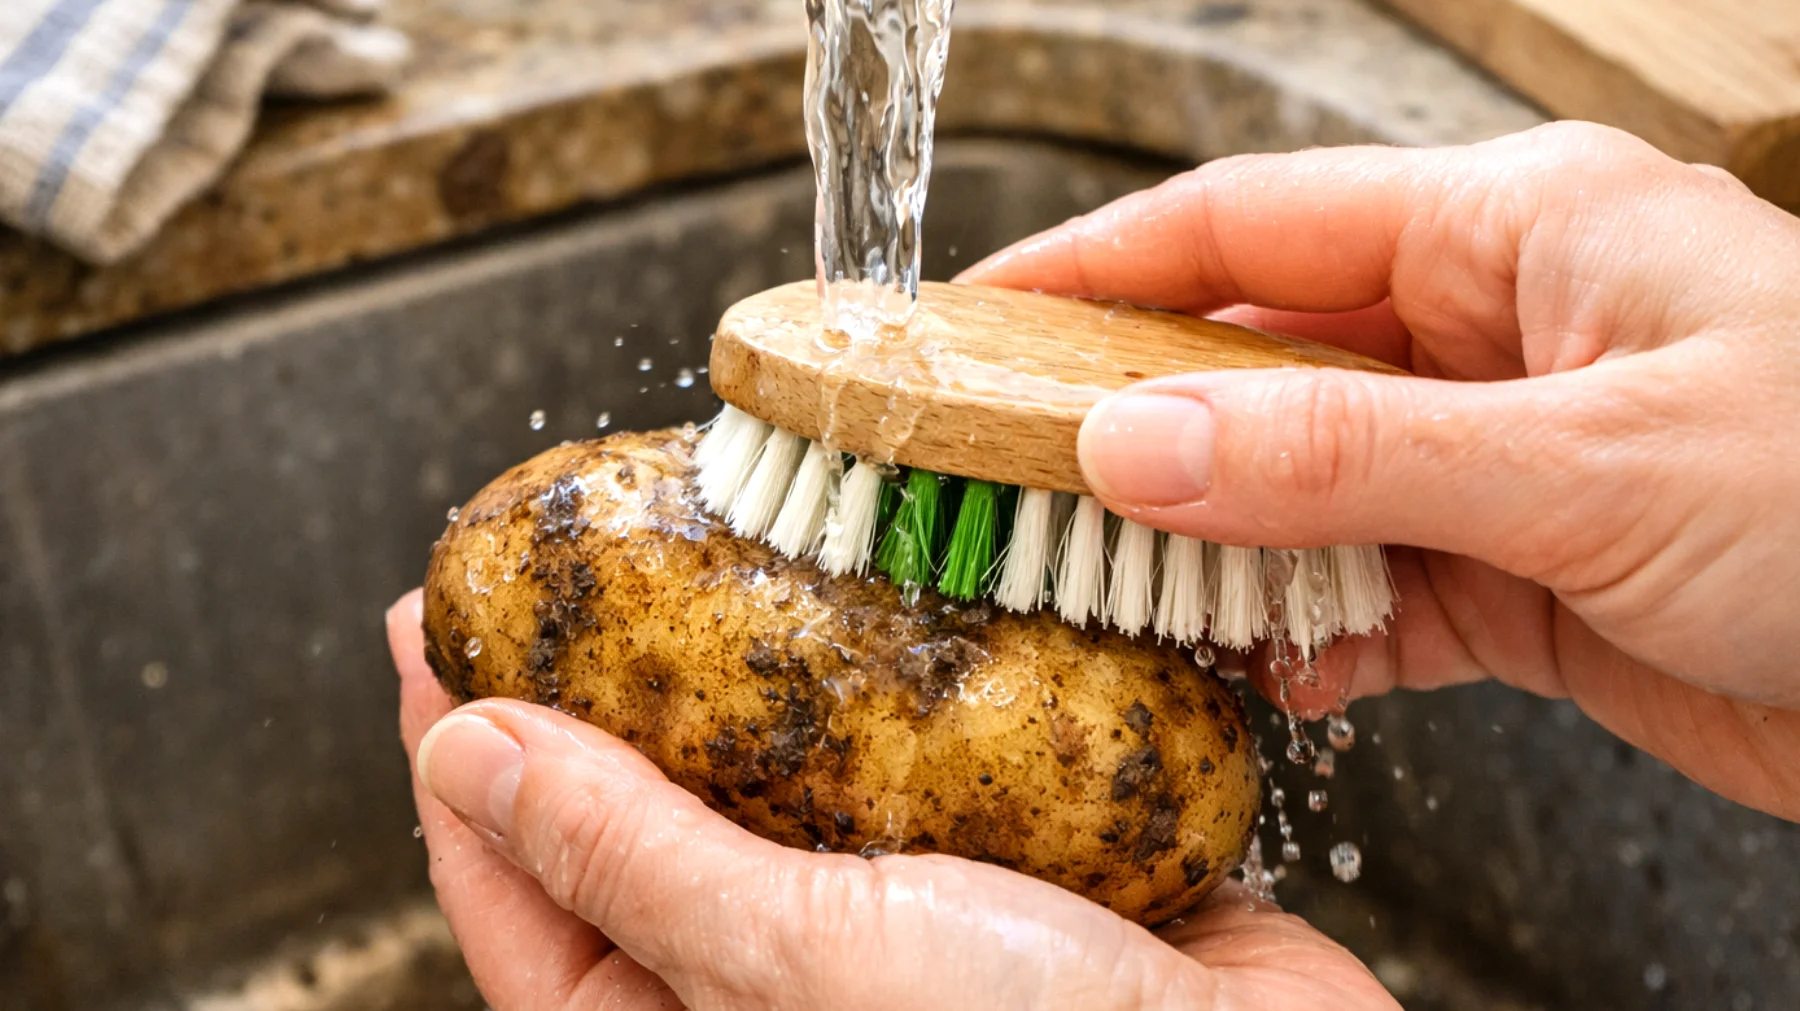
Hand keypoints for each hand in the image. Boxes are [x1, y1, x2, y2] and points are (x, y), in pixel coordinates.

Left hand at [388, 591, 1396, 1010]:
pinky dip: (890, 672)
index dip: (455, 751)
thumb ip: (626, 855)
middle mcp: (770, 978)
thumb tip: (464, 754)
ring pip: (777, 771)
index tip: (427, 625)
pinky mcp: (998, 858)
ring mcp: (888, 915)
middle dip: (600, 688)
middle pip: (637, 814)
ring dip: (748, 664)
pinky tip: (876, 588)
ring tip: (709, 543)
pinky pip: (911, 752)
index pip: (511, 888)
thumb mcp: (787, 958)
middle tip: (569, 561)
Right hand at [961, 121, 1799, 821]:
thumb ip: (1347, 457)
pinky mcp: (1522, 575)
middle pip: (1256, 359)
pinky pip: (1368, 591)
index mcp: (1511, 234)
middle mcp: (1491, 333)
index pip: (1253, 222)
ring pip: (1299, 487)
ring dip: (1217, 548)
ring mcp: (1500, 458)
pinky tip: (1269, 674)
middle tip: (1011, 482)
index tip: (982, 314)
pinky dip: (1311, 636)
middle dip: (1138, 427)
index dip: (1102, 261)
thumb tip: (1135, 446)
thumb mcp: (1590, 464)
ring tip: (1120, 595)